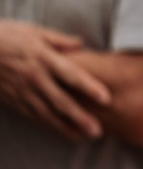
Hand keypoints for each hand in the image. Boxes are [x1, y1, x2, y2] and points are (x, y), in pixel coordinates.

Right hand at [0, 21, 110, 140]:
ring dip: (64, 127)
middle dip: (80, 117)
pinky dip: (47, 125)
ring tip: (82, 137)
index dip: (89, 87)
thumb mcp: (34, 31)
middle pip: (61, 101)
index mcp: (44, 58)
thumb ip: (59, 40)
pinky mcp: (13, 100)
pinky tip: (61, 132)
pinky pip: (32, 115)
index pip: (71, 75)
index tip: (106, 99)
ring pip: (46, 113)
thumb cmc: (8, 37)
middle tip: (97, 131)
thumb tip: (81, 43)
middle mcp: (35, 77)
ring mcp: (22, 91)